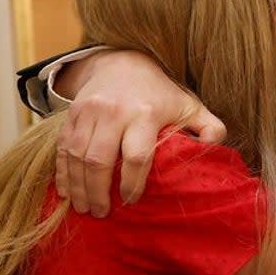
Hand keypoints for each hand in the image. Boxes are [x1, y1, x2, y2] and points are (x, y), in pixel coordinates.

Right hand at [55, 50, 226, 215]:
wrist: (123, 61)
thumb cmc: (160, 92)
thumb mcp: (190, 105)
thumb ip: (208, 127)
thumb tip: (213, 149)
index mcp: (145, 114)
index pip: (136, 156)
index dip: (132, 183)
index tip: (131, 201)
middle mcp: (113, 112)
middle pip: (99, 160)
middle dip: (98, 192)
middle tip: (102, 213)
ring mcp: (89, 112)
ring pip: (76, 156)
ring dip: (78, 187)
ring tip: (84, 208)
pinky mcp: (72, 113)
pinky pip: (62, 147)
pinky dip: (62, 171)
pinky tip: (67, 191)